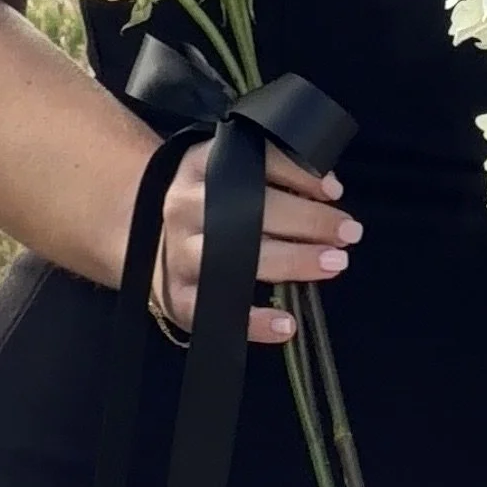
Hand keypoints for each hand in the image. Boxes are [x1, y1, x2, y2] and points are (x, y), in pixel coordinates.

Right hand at [151, 138, 360, 345]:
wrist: (138, 231)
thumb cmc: (204, 201)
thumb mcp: (223, 170)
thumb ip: (271, 172)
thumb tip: (328, 189)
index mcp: (200, 166)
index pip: (255, 162)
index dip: (299, 175)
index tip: (334, 191)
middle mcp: (186, 207)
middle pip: (251, 213)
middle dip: (308, 221)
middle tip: (349, 232)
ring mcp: (179, 253)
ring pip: (236, 259)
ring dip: (292, 262)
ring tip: (333, 264)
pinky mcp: (176, 295)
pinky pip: (214, 312)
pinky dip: (252, 323)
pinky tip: (286, 324)